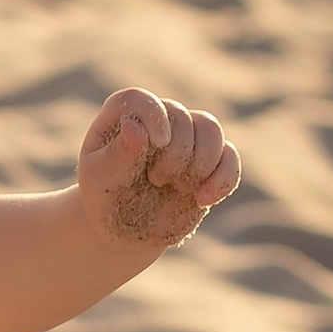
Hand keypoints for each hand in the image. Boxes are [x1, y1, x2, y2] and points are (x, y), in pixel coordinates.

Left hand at [77, 89, 238, 249]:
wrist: (123, 232)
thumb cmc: (105, 200)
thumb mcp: (102, 180)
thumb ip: (118, 154)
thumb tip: (134, 126)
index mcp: (121, 118)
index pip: (139, 99)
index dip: (154, 115)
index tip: (159, 142)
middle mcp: (156, 121)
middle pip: (181, 116)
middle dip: (175, 153)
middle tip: (156, 180)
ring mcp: (185, 140)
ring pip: (210, 128)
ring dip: (201, 162)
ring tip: (181, 189)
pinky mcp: (208, 163)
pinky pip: (230, 157)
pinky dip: (224, 177)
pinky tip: (204, 199)